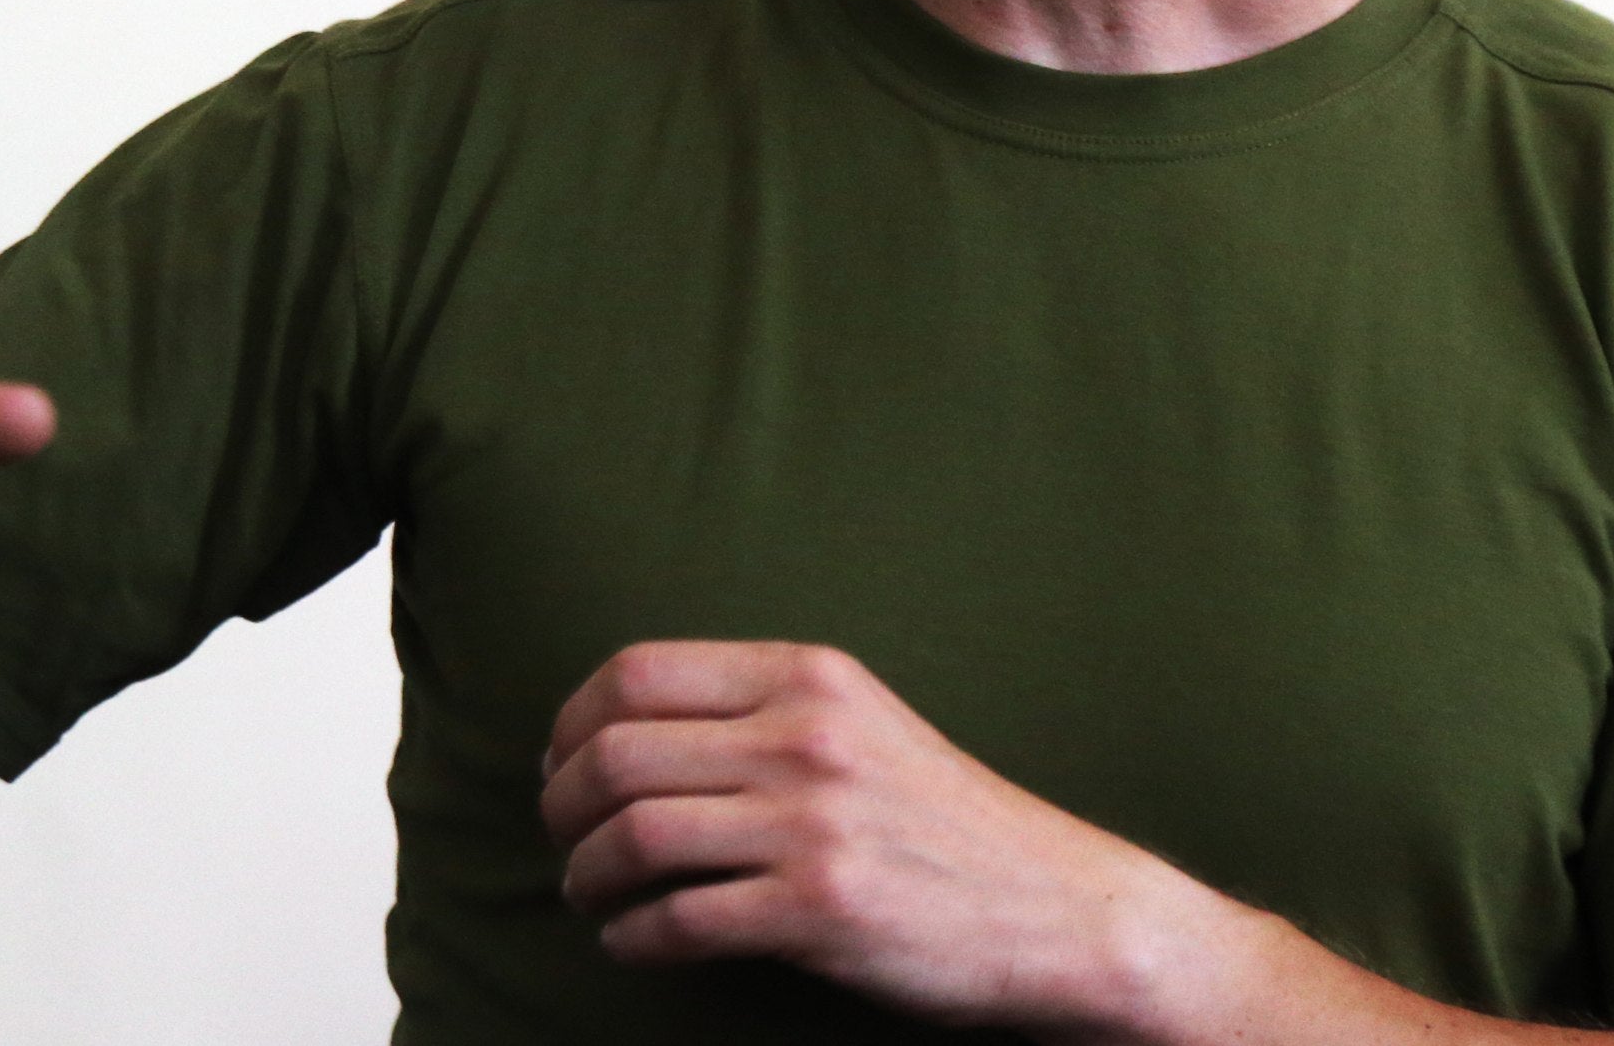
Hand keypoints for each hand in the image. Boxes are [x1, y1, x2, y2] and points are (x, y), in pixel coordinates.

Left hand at [539, 639, 1223, 1035]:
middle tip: (561, 840)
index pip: (638, 670)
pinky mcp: (821, 910)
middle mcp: (807, 737)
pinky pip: (679, 922)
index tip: (560, 764)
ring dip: (585, 875)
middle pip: (619, 753)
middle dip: (562, 805)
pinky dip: (632, 939)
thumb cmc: (940, 821)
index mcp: (809, 675)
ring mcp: (814, 823)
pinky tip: (633, 943)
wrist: (1052, 906)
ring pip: (635, 836)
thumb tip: (622, 730)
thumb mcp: (859, 723)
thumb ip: (761, 710)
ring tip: (589, 894)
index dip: (573, 720)